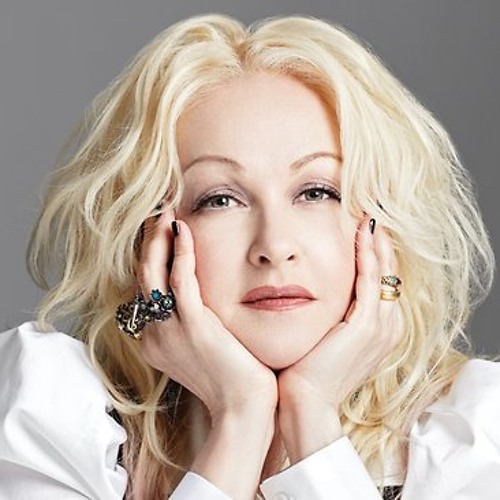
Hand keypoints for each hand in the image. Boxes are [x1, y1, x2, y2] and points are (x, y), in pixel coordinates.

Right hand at [138, 210, 276, 420]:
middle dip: (149, 241)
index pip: (147, 289)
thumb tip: (204, 300)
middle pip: (143, 276)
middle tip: (158, 212)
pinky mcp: (192, 325)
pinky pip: (180, 279)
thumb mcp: (206, 347)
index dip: (152, 257)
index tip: (162, 231)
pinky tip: (184, 228)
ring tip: (166, 212)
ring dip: (158, 239)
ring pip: (153, 273)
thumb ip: (196, 321)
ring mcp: (169, 329)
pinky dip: (180, 250)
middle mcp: (154, 333)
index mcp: (156, 338)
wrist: (245, 407)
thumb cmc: (233, 376)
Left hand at [277, 217, 402, 461]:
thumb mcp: (324, 336)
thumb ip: (329, 313)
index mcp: (379, 328)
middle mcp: (388, 326)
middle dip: (378, 242)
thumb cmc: (306, 370)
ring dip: (375, 242)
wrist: (305, 402)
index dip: (373, 253)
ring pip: (383, 272)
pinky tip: (360, 233)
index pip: (381, 281)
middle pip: (388, 272)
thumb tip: (310, 287)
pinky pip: (371, 280)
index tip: (361, 228)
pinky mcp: (367, 326)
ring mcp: (381, 326)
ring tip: (367, 215)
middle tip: (368, 213)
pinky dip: (367, 255)